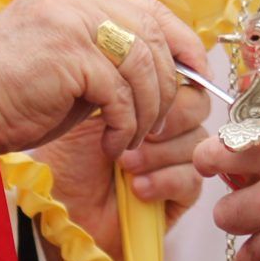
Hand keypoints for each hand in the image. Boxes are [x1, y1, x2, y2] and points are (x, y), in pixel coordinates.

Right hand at [0, 0, 207, 157]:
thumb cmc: (11, 97)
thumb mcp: (66, 64)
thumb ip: (107, 54)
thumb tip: (166, 71)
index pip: (147, 7)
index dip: (180, 41)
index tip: (197, 75)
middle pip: (151, 31)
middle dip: (167, 82)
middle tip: (163, 121)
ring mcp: (69, 19)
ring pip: (141, 62)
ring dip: (146, 110)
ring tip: (131, 138)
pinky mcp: (69, 51)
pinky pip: (121, 90)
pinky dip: (126, 123)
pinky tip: (113, 143)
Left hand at [34, 78, 212, 260]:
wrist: (61, 211)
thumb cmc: (67, 158)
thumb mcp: (87, 106)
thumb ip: (121, 76)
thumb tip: (151, 49)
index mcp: (150, 94)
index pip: (186, 70)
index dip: (184, 66)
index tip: (163, 70)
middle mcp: (169, 124)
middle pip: (198, 104)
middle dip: (168, 115)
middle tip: (134, 130)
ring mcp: (178, 159)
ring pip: (197, 143)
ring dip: (159, 153)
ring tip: (123, 165)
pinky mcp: (182, 195)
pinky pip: (192, 179)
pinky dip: (163, 181)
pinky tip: (136, 189)